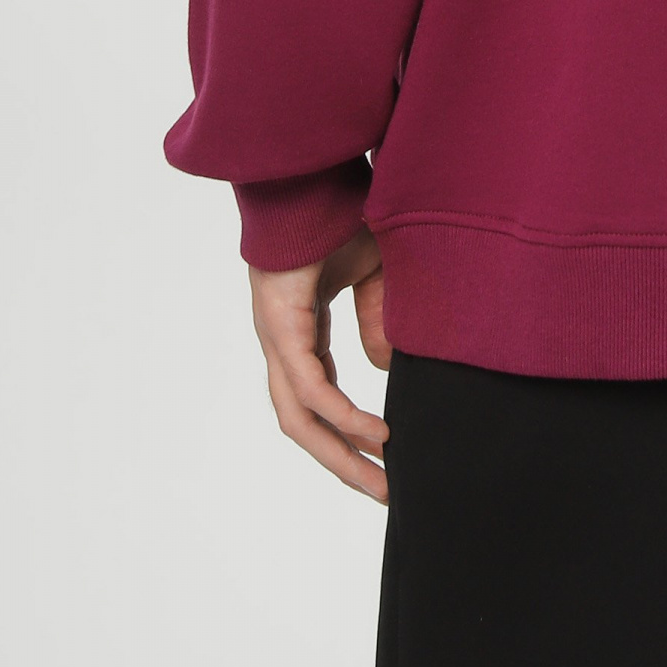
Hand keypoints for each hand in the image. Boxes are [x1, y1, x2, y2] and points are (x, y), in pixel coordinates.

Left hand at [249, 228, 392, 500]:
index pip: (320, 398)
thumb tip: (384, 368)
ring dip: (340, 453)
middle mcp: (283, 341)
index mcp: (301, 330)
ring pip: (300, 418)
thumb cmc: (339, 212)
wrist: (312, 174)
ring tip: (380, 479)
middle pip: (305, 423)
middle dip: (345, 462)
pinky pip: (310, 387)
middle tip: (385, 493)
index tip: (389, 458)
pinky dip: (342, 415)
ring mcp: (277, 337)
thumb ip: (378, 319)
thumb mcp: (374, 274)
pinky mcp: (281, 326)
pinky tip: (373, 432)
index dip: (350, 432)